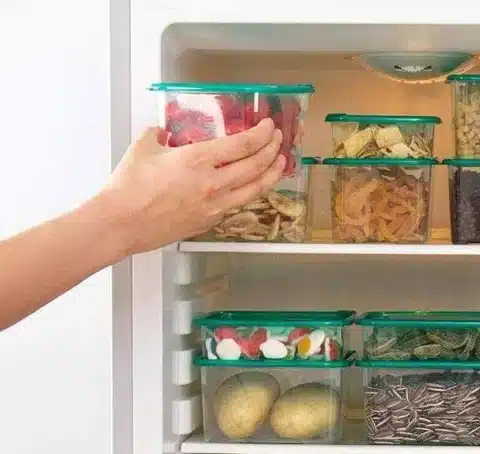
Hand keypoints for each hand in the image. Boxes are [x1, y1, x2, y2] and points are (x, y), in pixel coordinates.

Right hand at [101, 119, 284, 252]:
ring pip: (254, 189)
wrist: (122, 223)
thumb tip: (165, 132)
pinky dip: (251, 192)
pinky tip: (253, 186)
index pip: (242, 144)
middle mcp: (212, 183)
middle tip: (279, 140)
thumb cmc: (129, 187)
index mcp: (198, 159)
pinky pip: (237, 204)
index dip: (261, 134)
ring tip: (280, 163)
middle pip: (255, 166)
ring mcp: (214, 206)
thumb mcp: (144, 147)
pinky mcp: (209, 221)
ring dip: (271, 174)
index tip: (269, 126)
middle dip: (271, 150)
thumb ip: (160, 135)